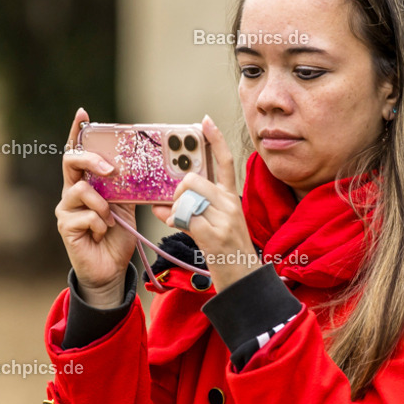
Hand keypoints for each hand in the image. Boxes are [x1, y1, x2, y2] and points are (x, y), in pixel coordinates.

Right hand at [56, 107, 137, 307]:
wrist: (112, 269)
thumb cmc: (118, 236)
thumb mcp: (127, 206)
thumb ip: (127, 186)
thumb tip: (141, 165)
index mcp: (87, 182)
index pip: (79, 152)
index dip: (77, 132)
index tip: (83, 114)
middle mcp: (71, 191)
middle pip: (71, 161)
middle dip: (92, 160)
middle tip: (111, 169)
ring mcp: (65, 208)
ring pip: (80, 189)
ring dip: (102, 204)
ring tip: (111, 219)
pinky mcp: (65, 226)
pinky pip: (84, 215)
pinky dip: (100, 223)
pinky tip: (103, 233)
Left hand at [152, 115, 259, 292]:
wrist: (244, 282)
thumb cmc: (227, 254)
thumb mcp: (214, 226)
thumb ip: (190, 211)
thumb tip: (159, 206)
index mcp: (232, 198)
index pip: (225, 162)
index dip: (215, 140)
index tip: (205, 121)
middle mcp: (231, 204)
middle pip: (194, 180)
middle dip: (177, 192)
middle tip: (176, 207)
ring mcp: (224, 219)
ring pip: (187, 198)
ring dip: (175, 210)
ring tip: (177, 221)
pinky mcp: (214, 235)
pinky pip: (184, 217)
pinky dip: (174, 221)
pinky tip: (173, 225)